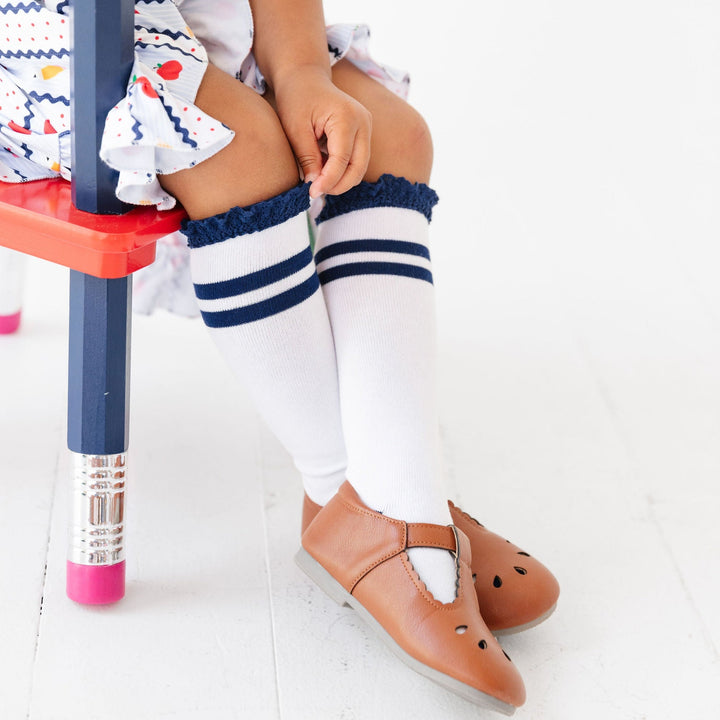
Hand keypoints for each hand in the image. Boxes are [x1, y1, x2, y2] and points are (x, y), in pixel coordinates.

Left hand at [272, 67, 371, 197]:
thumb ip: (307, 157)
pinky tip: (322, 170)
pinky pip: (356, 160)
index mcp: (347, 117)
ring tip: (317, 181)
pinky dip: (342, 171)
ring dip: (340, 180)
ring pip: (360, 167)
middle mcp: (363, 122)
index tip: (312, 193)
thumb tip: (315, 184)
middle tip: (315, 192)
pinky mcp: (363, 133)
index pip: (342, 159)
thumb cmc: (297, 98)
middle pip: (358, 167)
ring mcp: (366, 127)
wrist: (305, 78)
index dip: (328, 180)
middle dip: (338, 185)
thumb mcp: (295, 128)